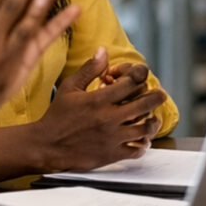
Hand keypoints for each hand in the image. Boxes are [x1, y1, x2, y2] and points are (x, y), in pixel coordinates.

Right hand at [27, 48, 167, 172]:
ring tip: (152, 118)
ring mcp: (112, 138)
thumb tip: (104, 51)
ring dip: (152, 122)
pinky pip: (136, 150)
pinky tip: (141, 139)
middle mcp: (109, 118)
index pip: (132, 82)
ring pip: (145, 128)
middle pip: (145, 104)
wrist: (46, 146)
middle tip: (160, 94)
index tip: (140, 75)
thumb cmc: (57, 115)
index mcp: (99, 99)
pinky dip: (143, 144)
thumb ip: (90, 69)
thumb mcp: (70, 87)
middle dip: (157, 96)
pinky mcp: (111, 155)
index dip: (140, 75)